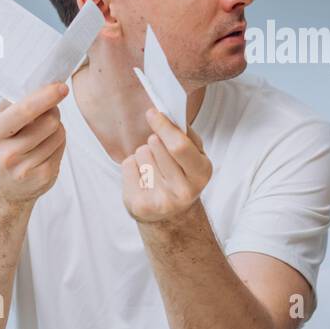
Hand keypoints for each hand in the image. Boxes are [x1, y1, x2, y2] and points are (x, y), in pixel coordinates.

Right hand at [0, 82, 68, 205]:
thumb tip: (39, 84)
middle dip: (53, 111)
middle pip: (50, 121)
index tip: (61, 87)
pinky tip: (45, 147)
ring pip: (59, 134)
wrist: (1, 187)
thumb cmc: (2, 146)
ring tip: (42, 132)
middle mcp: (8, 154)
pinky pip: (62, 148)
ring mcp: (26, 168)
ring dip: (56, 128)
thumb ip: (13, 104)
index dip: (46, 96)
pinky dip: (58, 142)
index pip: (24, 111)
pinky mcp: (44, 177)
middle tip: (47, 111)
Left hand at [121, 109, 212, 224]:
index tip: (152, 113)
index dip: (164, 127)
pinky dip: (132, 167)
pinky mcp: (140, 205)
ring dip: (144, 155)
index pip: (178, 146)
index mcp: (201, 173)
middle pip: (156, 145)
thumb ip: (185, 135)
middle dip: (154, 140)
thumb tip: (166, 114)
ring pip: (141, 153)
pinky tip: (143, 179)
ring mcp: (161, 201)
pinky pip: (128, 166)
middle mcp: (183, 191)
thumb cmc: (182, 176)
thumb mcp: (194, 156)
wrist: (171, 215)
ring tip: (153, 169)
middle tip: (160, 153)